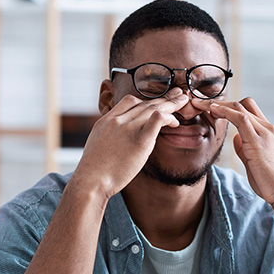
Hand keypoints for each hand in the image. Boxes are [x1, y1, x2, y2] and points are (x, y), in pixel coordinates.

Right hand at [72, 88, 187, 198]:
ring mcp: (128, 128)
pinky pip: (157, 120)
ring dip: (170, 104)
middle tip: (178, 93)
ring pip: (153, 108)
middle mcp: (117, 120)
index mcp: (106, 120)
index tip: (156, 102)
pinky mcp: (140, 140)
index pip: (129, 101)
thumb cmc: (93, 171)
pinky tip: (175, 121)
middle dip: (163, 97)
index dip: (146, 100)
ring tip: (183, 102)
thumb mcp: (97, 146)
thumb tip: (119, 142)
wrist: (91, 181)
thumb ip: (110, 138)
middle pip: (145, 102)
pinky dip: (167, 117)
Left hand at [193, 97, 273, 210]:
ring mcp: (264, 133)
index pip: (249, 110)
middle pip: (244, 104)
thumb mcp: (254, 161)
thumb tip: (236, 138)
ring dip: (218, 104)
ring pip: (240, 108)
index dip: (230, 107)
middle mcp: (267, 128)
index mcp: (268, 132)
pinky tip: (212, 110)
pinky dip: (224, 111)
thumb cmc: (271, 181)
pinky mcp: (258, 141)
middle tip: (201, 103)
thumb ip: (245, 148)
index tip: (212, 108)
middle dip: (221, 102)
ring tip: (201, 104)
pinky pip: (240, 118)